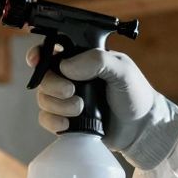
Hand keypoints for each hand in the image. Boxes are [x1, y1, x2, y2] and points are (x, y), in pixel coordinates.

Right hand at [27, 46, 177, 168]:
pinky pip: (47, 119)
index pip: (53, 49)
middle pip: (43, 76)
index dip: (39, 53)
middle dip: (52, 84)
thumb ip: (98, 61)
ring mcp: (68, 99)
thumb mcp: (123, 70)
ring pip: (43, 98)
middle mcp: (72, 77)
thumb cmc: (136, 94)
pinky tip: (68, 124)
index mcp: (83, 58)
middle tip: (71, 91)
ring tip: (79, 109)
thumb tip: (67, 66)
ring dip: (57, 104)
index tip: (36, 61)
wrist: (141, 128)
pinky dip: (53, 121)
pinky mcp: (67, 120)